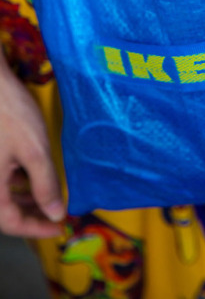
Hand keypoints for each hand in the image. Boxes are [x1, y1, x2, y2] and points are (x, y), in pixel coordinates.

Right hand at [0, 54, 64, 236]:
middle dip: (31, 215)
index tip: (59, 228)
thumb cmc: (10, 113)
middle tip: (56, 214)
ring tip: (48, 196)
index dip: (37, 229)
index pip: (11, 223)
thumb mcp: (34, 150)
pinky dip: (15, 181)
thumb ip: (45, 184)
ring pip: (2, 194)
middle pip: (4, 211)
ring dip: (24, 198)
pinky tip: (30, 173)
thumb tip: (55, 213)